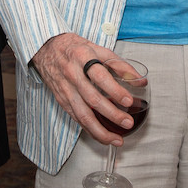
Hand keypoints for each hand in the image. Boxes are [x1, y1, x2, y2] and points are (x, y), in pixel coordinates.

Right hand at [31, 32, 136, 146]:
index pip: (100, 76)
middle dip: (112, 114)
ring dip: (100, 130)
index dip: (114, 90)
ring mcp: (66, 89)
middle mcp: (73, 74)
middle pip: (92, 99)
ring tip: (116, 139)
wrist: (47, 48)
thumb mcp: (98, 49)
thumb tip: (140, 81)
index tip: (128, 101)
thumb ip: (120, 65)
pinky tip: (102, 136)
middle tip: (127, 122)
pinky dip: (90, 130)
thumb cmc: (75, 48)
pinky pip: (76, 118)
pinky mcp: (62, 100)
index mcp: (83, 58)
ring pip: (82, 115)